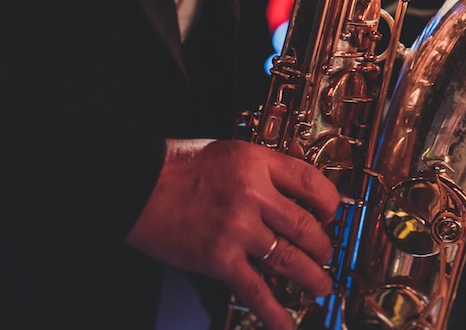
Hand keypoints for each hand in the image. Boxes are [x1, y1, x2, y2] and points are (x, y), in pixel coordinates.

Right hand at [126, 139, 339, 329]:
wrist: (134, 185)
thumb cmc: (177, 167)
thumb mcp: (230, 152)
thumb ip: (264, 167)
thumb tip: (296, 183)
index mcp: (258, 163)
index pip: (312, 183)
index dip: (330, 203)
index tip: (331, 215)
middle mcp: (253, 195)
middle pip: (306, 226)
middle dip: (323, 246)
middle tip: (326, 254)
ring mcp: (237, 229)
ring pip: (290, 260)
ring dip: (311, 277)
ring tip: (320, 286)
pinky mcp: (219, 259)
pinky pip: (255, 290)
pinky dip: (273, 311)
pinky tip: (285, 323)